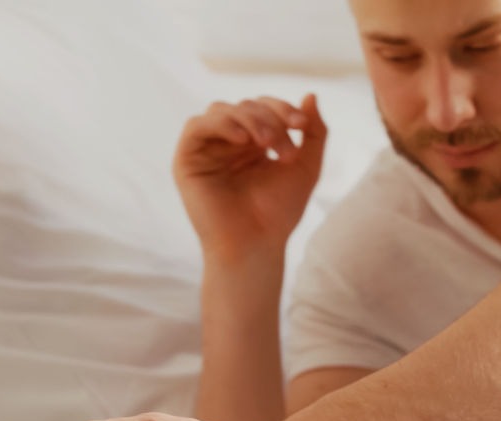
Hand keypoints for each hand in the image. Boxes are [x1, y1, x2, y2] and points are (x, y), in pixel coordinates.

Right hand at [174, 94, 327, 263]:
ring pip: (222, 110)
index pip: (263, 107)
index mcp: (253, 142)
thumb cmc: (278, 212)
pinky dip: (221, 124)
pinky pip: (196, 126)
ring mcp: (206, 150)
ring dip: (249, 119)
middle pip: (245, 106)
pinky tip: (243, 141)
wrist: (255, 244)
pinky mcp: (186, 160)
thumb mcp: (306, 166)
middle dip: (270, 120)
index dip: (282, 109)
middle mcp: (227, 143)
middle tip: (286, 150)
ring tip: (267, 144)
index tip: (302, 126)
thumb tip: (311, 95)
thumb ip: (314, 132)